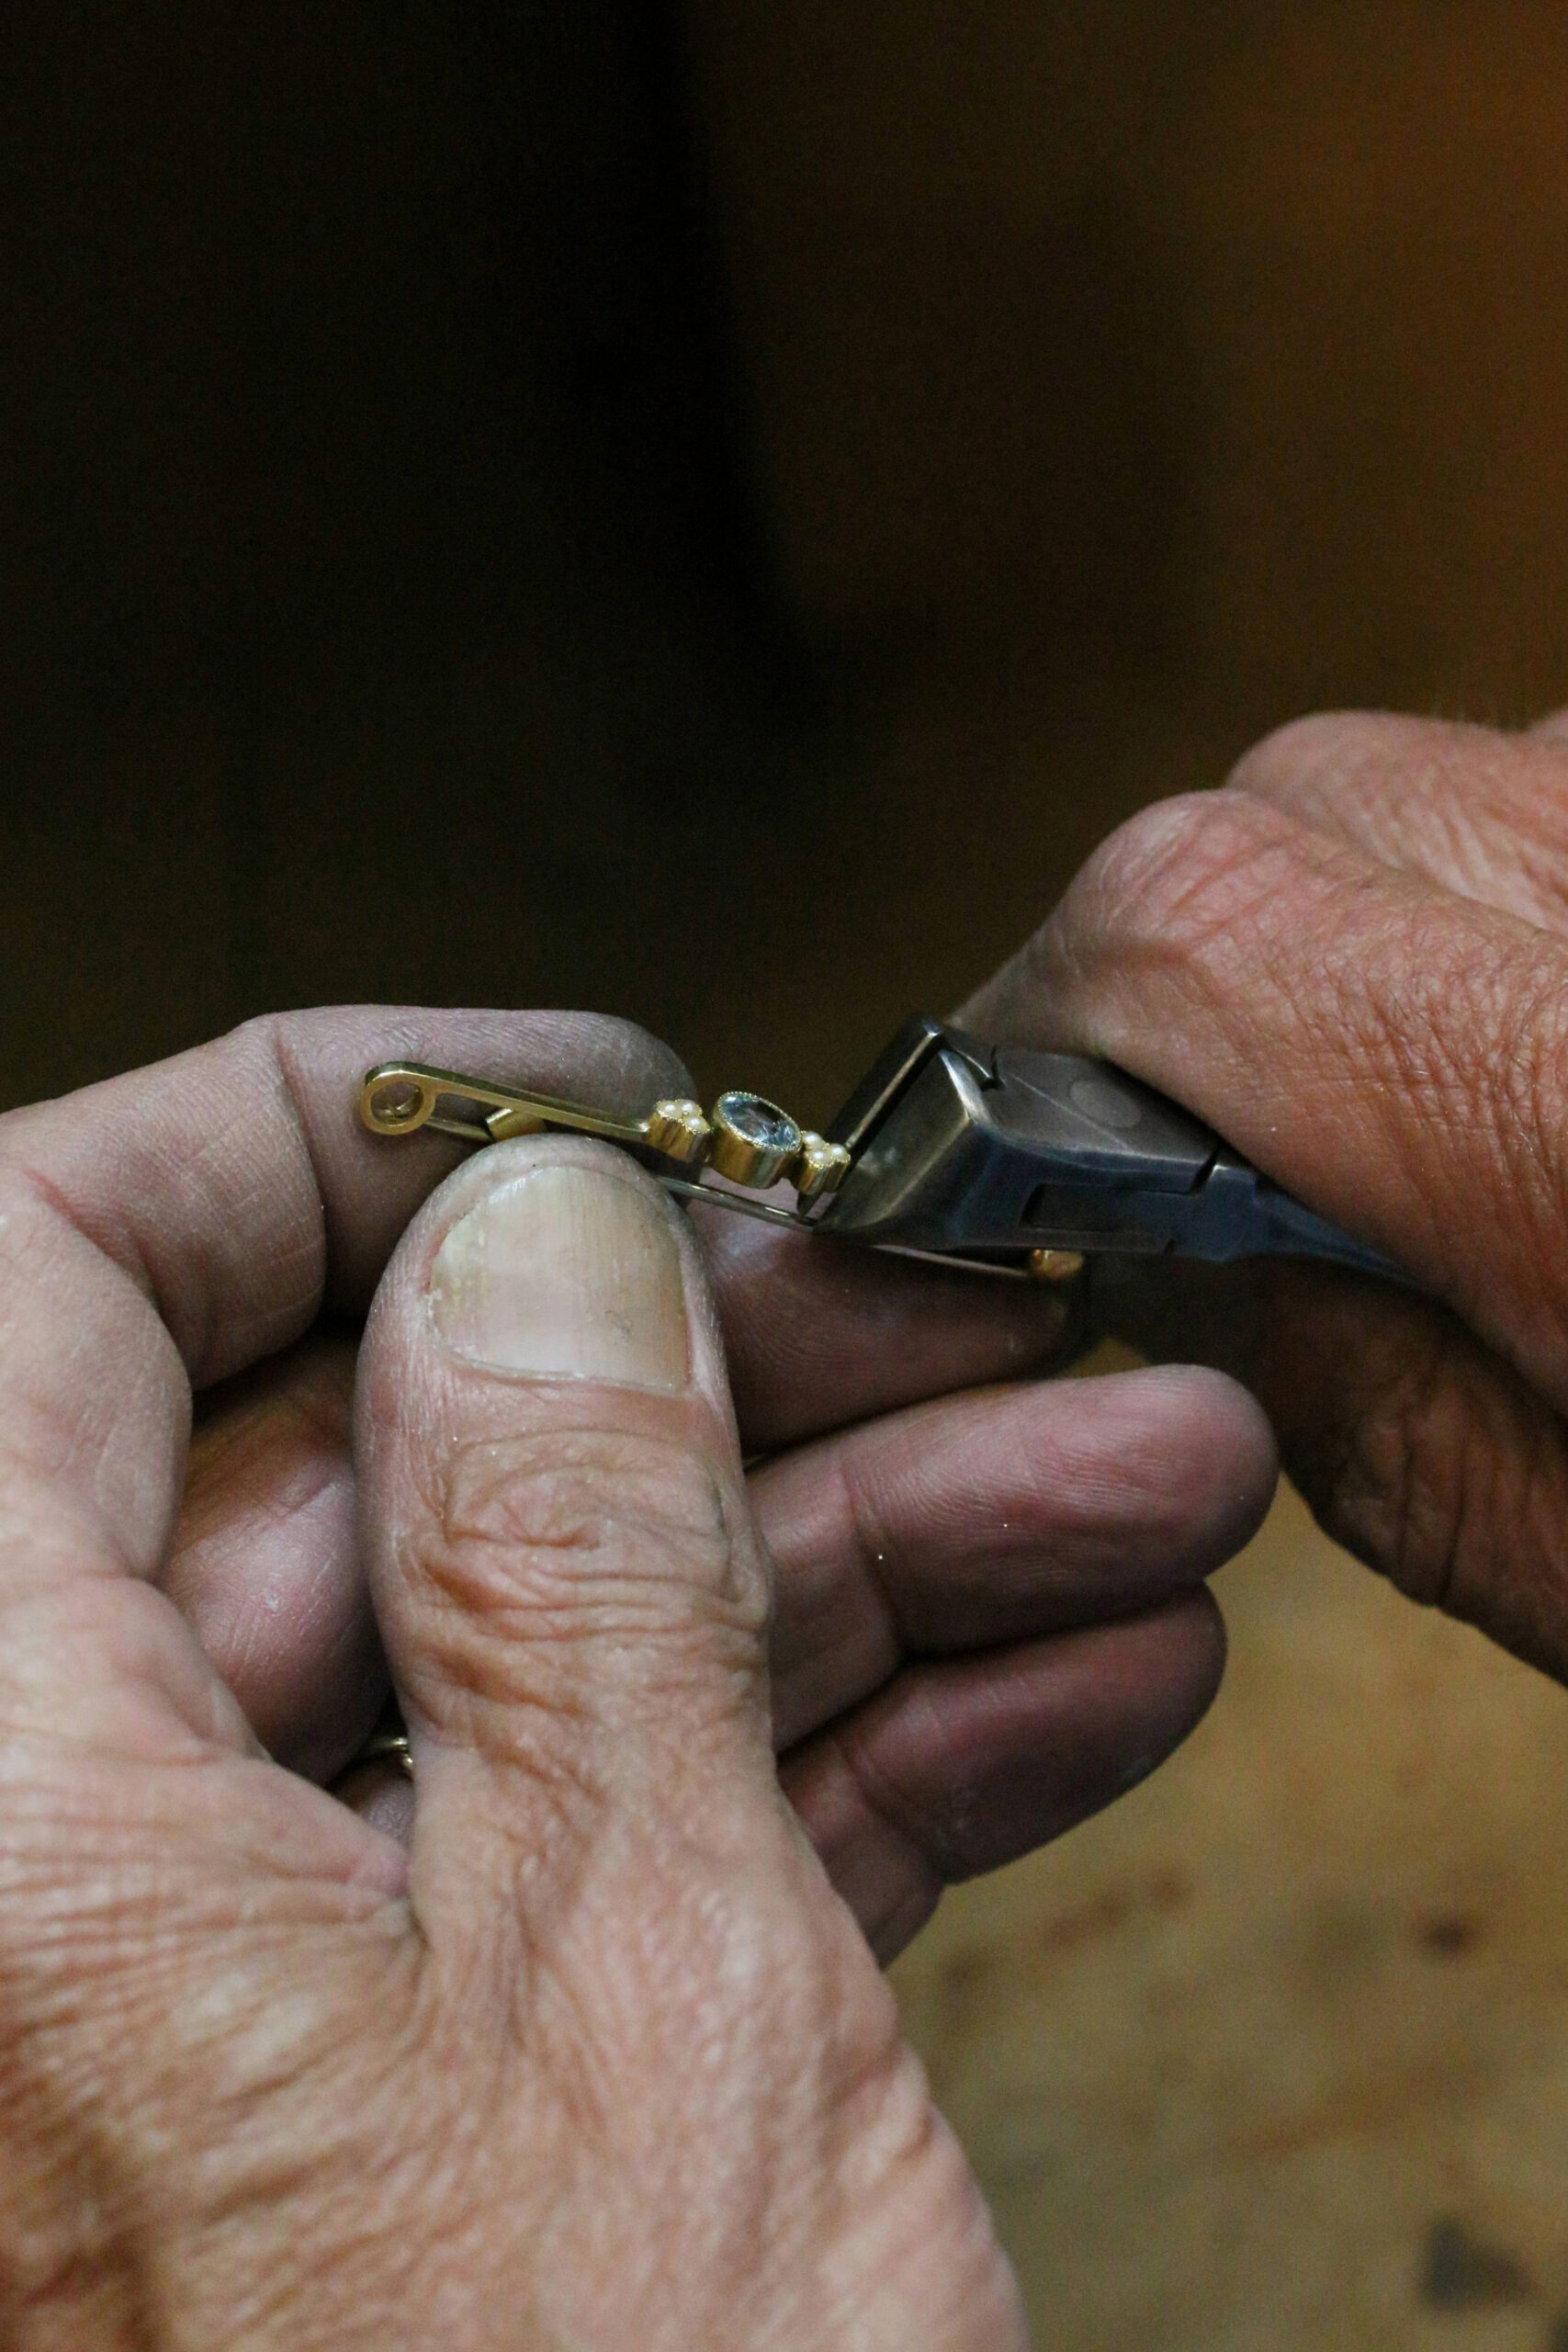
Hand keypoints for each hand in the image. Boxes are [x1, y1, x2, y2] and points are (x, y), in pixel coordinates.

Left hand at [136, 1010, 1272, 1963]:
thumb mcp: (630, 1995)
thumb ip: (568, 1579)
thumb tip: (546, 1257)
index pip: (46, 1280)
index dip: (313, 1135)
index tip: (567, 1102)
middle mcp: (71, 1900)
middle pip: (357, 1476)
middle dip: (709, 1376)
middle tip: (944, 1311)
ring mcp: (245, 2021)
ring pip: (512, 1673)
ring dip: (841, 1570)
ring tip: (1110, 1480)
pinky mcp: (415, 2150)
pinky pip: (587, 1879)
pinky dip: (818, 1780)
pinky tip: (1050, 1678)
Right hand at [964, 709, 1567, 1682]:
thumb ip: (1334, 1384)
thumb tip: (1129, 1244)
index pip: (1186, 927)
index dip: (1054, 1034)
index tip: (1021, 1150)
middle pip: (1281, 814)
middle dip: (1201, 974)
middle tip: (1234, 1158)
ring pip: (1415, 776)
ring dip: (1364, 921)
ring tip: (1438, 1111)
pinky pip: (1536, 782)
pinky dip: (1497, 890)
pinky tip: (1546, 1036)